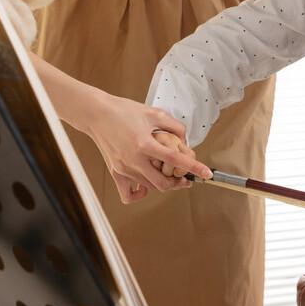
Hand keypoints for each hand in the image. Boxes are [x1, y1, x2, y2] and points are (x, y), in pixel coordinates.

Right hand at [83, 94, 211, 203]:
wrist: (97, 114)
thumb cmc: (124, 111)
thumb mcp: (154, 113)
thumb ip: (174, 127)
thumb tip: (185, 142)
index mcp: (145, 144)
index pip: (175, 160)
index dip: (194, 167)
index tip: (207, 174)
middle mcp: (134, 160)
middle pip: (163, 183)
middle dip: (178, 182)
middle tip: (185, 176)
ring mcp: (124, 169)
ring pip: (150, 187)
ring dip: (163, 183)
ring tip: (168, 173)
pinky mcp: (115, 172)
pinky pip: (128, 195)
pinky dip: (140, 194)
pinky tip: (146, 184)